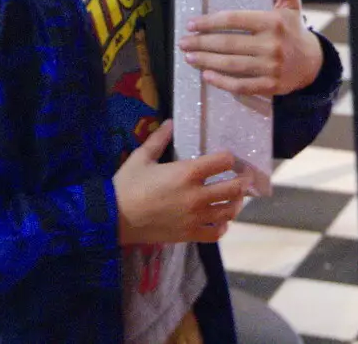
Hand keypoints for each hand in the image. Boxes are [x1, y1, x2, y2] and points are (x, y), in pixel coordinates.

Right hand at [114, 120, 248, 244]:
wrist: (114, 218)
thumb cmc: (126, 185)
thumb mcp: (141, 157)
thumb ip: (159, 139)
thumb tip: (170, 122)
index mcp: (188, 173)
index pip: (223, 161)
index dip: (229, 158)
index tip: (229, 158)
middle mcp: (197, 195)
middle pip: (233, 188)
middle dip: (242, 181)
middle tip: (244, 178)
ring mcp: (195, 217)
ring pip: (228, 211)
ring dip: (235, 204)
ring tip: (235, 199)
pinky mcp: (189, 234)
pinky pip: (215, 234)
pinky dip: (222, 227)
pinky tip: (220, 222)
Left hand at [178, 0, 323, 96]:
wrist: (313, 63)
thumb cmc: (294, 30)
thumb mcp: (290, 4)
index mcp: (272, 22)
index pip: (234, 20)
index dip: (210, 22)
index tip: (192, 24)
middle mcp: (271, 45)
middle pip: (229, 44)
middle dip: (202, 43)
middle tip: (183, 42)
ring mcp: (270, 67)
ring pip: (232, 65)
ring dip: (207, 61)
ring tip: (189, 57)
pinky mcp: (270, 86)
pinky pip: (242, 85)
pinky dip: (222, 82)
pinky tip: (207, 75)